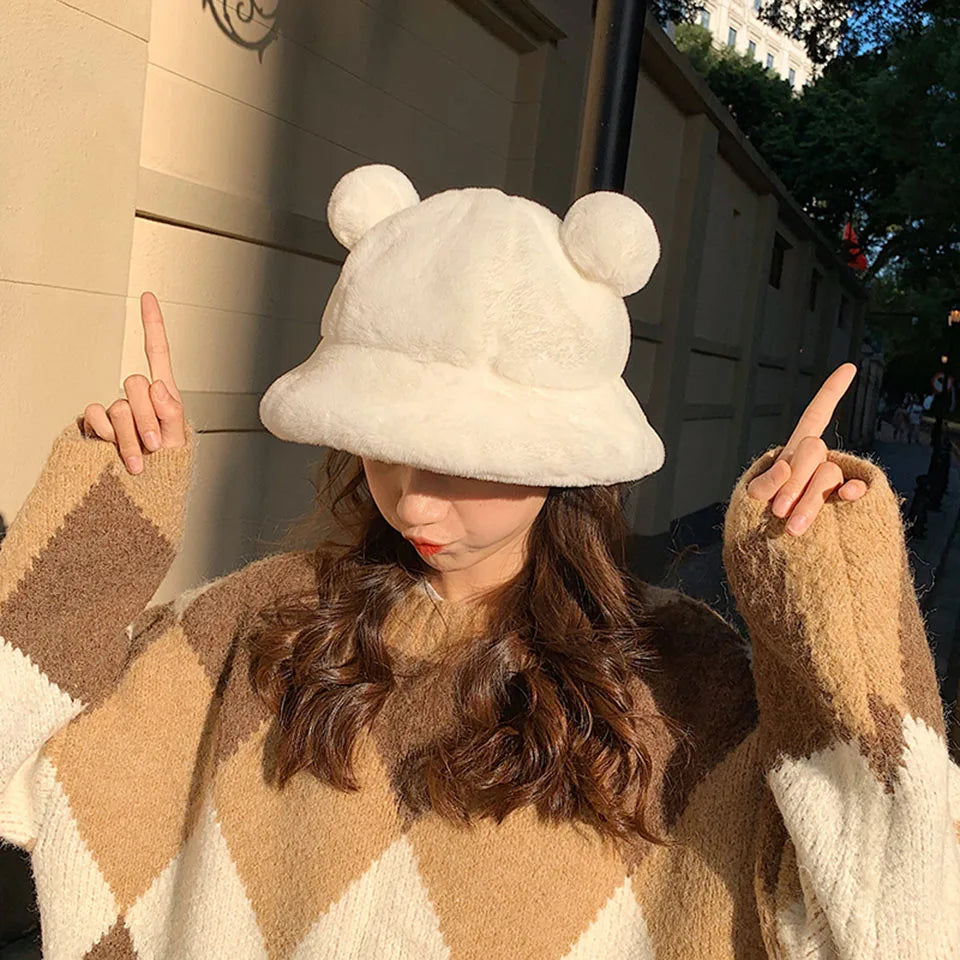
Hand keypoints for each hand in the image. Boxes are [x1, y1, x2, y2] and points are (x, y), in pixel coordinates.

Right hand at [81, 292, 185, 474]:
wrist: (145, 495)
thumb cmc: (166, 470)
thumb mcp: (178, 442)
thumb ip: (173, 413)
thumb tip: (159, 385)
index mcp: (164, 396)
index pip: (157, 353)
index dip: (152, 325)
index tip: (148, 296)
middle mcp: (137, 398)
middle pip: (136, 384)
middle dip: (148, 417)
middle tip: (155, 445)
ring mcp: (115, 410)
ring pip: (118, 406)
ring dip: (130, 436)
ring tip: (139, 461)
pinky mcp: (95, 424)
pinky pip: (96, 416)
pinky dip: (108, 436)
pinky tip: (114, 452)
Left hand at [745, 362, 868, 535]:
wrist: (769, 554)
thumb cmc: (759, 523)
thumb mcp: (752, 499)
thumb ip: (764, 483)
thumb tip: (785, 468)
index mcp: (794, 452)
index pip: (816, 415)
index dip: (831, 392)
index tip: (849, 368)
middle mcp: (817, 462)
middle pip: (813, 449)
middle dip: (793, 479)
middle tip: (777, 509)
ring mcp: (831, 482)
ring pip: (828, 474)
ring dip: (809, 500)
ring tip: (791, 527)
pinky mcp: (842, 503)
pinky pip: (854, 488)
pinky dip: (851, 492)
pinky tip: (845, 499)